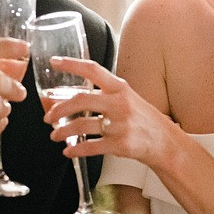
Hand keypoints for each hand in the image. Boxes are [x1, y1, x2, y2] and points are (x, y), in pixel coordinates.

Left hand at [40, 56, 179, 166]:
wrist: (165, 142)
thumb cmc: (143, 119)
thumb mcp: (127, 98)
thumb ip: (104, 94)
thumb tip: (72, 96)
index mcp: (120, 88)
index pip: (92, 69)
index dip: (71, 64)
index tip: (54, 62)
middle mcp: (119, 103)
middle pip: (80, 100)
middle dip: (58, 109)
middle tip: (48, 116)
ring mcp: (120, 124)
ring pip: (81, 125)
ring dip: (62, 132)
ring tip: (55, 135)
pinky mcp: (120, 144)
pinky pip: (90, 147)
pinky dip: (75, 150)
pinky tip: (68, 151)